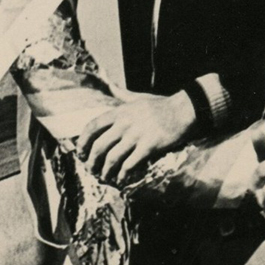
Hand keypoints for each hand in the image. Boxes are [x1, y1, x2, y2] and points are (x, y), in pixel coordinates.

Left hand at [77, 92, 198, 186]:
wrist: (184, 111)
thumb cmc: (161, 105)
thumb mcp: (138, 97)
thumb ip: (122, 94)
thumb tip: (109, 83)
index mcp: (119, 111)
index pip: (92, 126)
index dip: (83, 141)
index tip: (80, 152)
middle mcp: (124, 123)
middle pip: (99, 146)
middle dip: (91, 161)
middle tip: (90, 169)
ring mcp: (136, 135)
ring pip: (112, 158)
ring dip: (105, 171)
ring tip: (104, 178)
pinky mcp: (148, 146)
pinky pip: (130, 164)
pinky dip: (123, 175)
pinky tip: (121, 180)